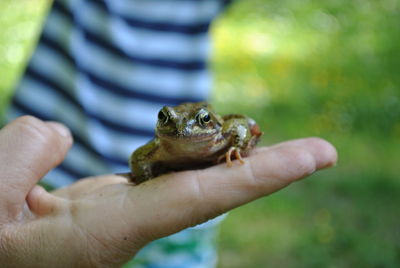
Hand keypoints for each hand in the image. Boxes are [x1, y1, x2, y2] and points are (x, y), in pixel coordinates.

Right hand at [0, 116, 336, 266]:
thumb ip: (26, 153)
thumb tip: (63, 136)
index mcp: (105, 233)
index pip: (200, 197)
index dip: (260, 175)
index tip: (315, 158)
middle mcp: (130, 224)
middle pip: (209, 187)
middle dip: (264, 167)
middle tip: (320, 152)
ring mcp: (127, 212)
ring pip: (183, 175)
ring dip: (222, 157)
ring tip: (248, 148)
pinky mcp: (116, 201)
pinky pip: (160, 173)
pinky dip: (185, 157)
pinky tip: (179, 153)